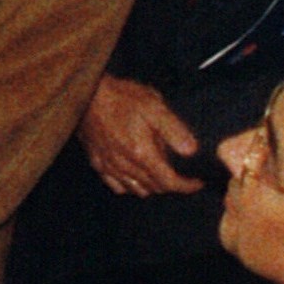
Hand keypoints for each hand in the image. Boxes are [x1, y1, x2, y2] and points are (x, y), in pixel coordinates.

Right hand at [77, 78, 205, 198]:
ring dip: (153, 186)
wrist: (86, 93)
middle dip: (172, 184)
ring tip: (161, 172)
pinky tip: (136, 173)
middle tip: (182, 173)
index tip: (197, 182)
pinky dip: (131, 185)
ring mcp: (110, 167)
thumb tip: (192, 151)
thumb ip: (175, 131)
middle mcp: (126, 166)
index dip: (187, 186)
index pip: (169, 182)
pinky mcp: (98, 163)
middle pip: (155, 188)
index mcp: (142, 153)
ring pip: (137, 190)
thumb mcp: (154, 107)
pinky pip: (117, 186)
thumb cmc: (121, 97)